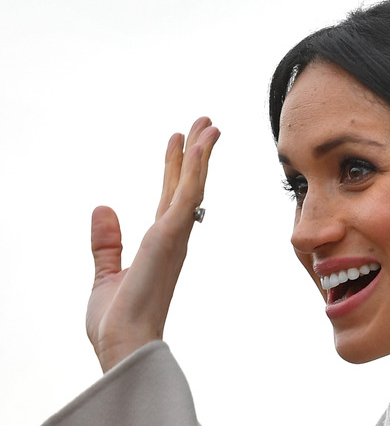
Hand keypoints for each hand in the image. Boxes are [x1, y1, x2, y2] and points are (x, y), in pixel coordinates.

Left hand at [86, 117, 219, 371]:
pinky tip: (198, 145)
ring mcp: (174, 235)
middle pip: (187, 184)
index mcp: (160, 244)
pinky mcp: (168, 236)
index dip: (176, 167)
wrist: (124, 344)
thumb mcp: (105, 274)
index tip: (180, 142)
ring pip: (192, 184)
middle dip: (195, 152)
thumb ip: (106, 241)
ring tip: (207, 123)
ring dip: (201, 152)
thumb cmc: (118, 320)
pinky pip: (187, 194)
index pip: (170, 197)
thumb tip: (103, 207)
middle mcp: (173, 236)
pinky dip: (194, 168)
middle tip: (205, 123)